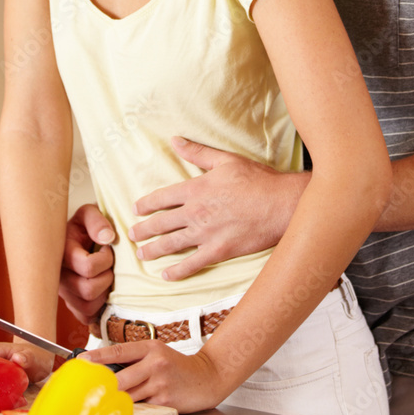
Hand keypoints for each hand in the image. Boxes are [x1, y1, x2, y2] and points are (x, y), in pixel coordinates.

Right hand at [58, 203, 115, 324]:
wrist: (78, 235)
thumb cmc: (84, 226)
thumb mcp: (89, 213)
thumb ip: (97, 221)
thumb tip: (107, 238)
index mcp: (61, 253)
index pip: (87, 267)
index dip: (105, 259)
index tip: (108, 248)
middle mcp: (58, 276)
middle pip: (88, 289)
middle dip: (107, 276)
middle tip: (110, 264)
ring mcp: (64, 292)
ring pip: (88, 306)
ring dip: (104, 292)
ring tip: (106, 275)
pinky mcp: (71, 305)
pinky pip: (86, 316)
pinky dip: (98, 306)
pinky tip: (102, 290)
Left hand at [85, 340, 223, 412]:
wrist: (207, 378)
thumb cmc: (177, 367)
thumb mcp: (158, 354)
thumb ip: (136, 359)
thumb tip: (106, 368)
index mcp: (150, 348)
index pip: (118, 351)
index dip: (98, 357)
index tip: (81, 361)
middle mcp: (154, 363)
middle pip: (119, 378)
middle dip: (102, 387)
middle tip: (86, 391)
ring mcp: (160, 384)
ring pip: (128, 396)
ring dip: (115, 402)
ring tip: (102, 405)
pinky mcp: (164, 402)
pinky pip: (140, 409)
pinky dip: (131, 411)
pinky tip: (124, 414)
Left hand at [129, 137, 306, 279]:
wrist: (282, 204)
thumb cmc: (257, 179)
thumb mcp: (226, 160)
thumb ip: (197, 152)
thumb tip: (174, 140)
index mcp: (196, 189)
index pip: (162, 197)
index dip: (146, 204)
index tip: (136, 210)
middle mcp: (196, 212)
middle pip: (162, 223)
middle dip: (144, 230)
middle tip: (132, 235)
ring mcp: (207, 234)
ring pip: (172, 244)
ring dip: (153, 250)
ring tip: (141, 254)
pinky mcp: (219, 251)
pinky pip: (192, 264)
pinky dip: (177, 271)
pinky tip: (165, 275)